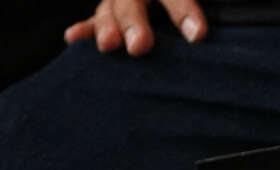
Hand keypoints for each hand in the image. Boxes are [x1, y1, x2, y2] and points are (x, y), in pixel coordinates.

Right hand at [65, 0, 207, 55]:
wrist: (160, 4)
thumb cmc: (181, 7)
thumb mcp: (180, 2)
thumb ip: (187, 12)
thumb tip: (197, 35)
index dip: (184, 11)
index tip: (197, 34)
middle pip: (132, 2)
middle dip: (134, 23)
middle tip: (139, 46)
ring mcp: (122, 2)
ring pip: (111, 9)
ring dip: (107, 27)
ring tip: (109, 44)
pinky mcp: (113, 13)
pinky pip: (95, 20)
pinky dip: (86, 29)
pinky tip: (74, 37)